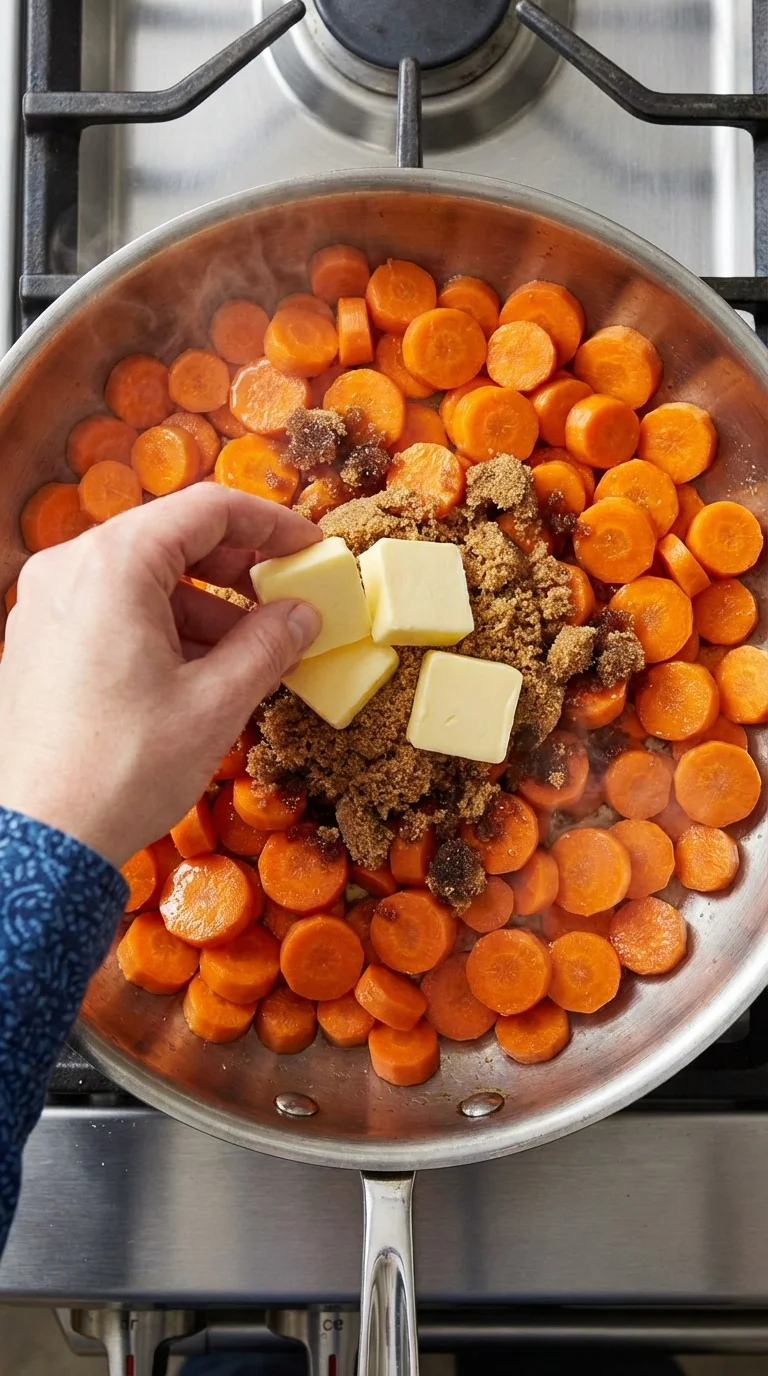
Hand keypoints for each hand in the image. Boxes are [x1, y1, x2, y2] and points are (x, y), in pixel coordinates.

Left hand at [0, 485, 321, 867]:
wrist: (40, 840)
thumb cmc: (123, 768)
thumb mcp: (216, 702)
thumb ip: (269, 643)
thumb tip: (302, 614)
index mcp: (112, 564)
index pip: (208, 509)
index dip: (272, 524)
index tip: (311, 550)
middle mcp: (69, 569)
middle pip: (170, 537)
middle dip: (237, 566)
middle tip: (287, 598)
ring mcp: (45, 605)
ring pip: (141, 577)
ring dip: (203, 604)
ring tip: (251, 651)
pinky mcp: (37, 642)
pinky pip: (111, 610)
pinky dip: (162, 626)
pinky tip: (199, 671)